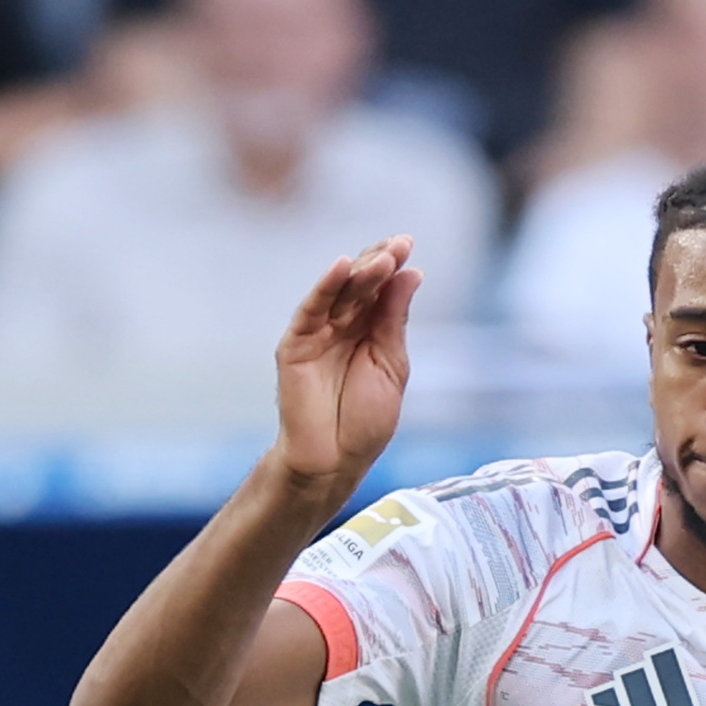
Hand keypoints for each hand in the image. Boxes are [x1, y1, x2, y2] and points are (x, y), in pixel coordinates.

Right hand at [274, 239, 417, 496]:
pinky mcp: (296, 344)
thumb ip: (394, 320)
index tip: (409, 244)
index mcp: (368, 329)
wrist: (335, 460)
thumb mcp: (391, 365)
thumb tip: (410, 274)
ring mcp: (317, 332)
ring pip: (339, 292)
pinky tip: (341, 267)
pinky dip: (324, 287)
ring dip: (360, 271)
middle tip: (400, 245)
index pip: (379, 287)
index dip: (392, 265)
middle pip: (360, 283)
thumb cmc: (365, 421)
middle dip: (380, 262)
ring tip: (383, 258)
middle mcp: (342, 325)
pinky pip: (311, 310)